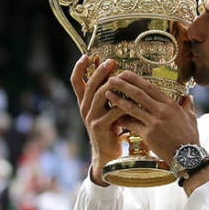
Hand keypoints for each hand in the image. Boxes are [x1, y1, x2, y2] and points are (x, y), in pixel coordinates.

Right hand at [70, 55, 127, 184]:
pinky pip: (113, 111)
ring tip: (122, 76)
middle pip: (89, 84)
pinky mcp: (100, 127)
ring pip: (99, 95)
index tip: (87, 55)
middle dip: (100, 71)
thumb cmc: (110, 128)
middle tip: (111, 61)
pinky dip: (123, 103)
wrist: (107, 153)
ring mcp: (91, 118)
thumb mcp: (105, 109)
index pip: (76, 81)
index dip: (79, 67)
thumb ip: (107, 94)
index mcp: (84, 102)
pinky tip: (132, 98)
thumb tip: (115, 74)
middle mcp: (84, 108)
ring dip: (111, 84)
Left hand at [104, 70, 199, 163]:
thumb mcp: (191, 118)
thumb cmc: (190, 138)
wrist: (187, 156)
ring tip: (107, 93)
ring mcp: (155, 122)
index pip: (151, 87)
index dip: (136, 79)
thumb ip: (188, 106)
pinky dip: (122, 120)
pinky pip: (132, 124)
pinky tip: (113, 116)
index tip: (126, 73)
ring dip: (118, 99)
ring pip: (132, 107)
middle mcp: (162, 111)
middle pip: (139, 94)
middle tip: (112, 79)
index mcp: (171, 104)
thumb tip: (189, 97)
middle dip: (123, 85)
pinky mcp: (149, 135)